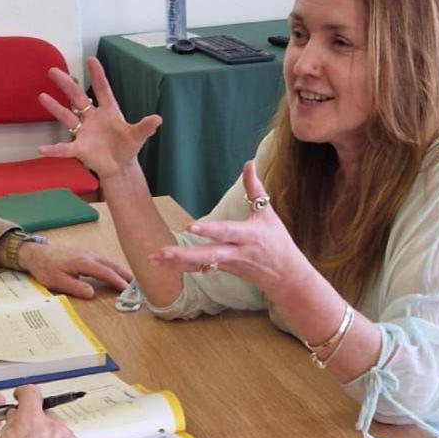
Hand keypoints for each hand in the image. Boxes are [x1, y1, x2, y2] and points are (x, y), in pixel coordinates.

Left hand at [16, 241, 131, 298]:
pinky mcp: (83, 255)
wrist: (36, 254)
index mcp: (82, 262)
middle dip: (124, 274)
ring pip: (107, 262)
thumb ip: (75, 287)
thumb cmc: (45, 268)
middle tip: (137, 284)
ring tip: (129, 280)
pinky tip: (113, 273)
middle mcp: (87, 256)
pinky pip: (101, 261)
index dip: (117, 280)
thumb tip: (91, 293)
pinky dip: (111, 267)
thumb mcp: (57, 281)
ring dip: (119, 270)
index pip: (104, 272)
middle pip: (110, 265)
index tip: (127, 288)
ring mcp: (86, 254)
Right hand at [37, 56, 161, 180]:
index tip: (90, 59)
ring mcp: (83, 132)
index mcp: (108, 111)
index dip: (97, 75)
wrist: (119, 166)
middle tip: (53, 70)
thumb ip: (145, 127)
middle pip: (77, 97)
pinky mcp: (79, 148)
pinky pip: (64, 148)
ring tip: (42, 96)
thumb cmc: (127, 147)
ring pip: (67, 116)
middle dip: (66, 84)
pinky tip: (42, 149)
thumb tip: (158, 119)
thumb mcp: (137, 137)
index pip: (102, 89)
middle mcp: (93, 117)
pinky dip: (54, 149)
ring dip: (54, 107)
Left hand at [148, 161, 308, 294]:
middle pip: (209, 254)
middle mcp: (237, 252)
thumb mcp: (268, 213)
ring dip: (176, 263)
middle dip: (186, 255)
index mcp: (249, 236)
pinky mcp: (221, 271)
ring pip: (200, 265)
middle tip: (163, 252)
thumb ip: (255, 188)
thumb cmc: (277, 240)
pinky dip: (178, 268)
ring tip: (153, 258)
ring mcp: (228, 264)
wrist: (286, 274)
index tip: (190, 226)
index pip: (227, 232)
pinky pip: (198, 271)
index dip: (209, 230)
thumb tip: (249, 163)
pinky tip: (159, 264)